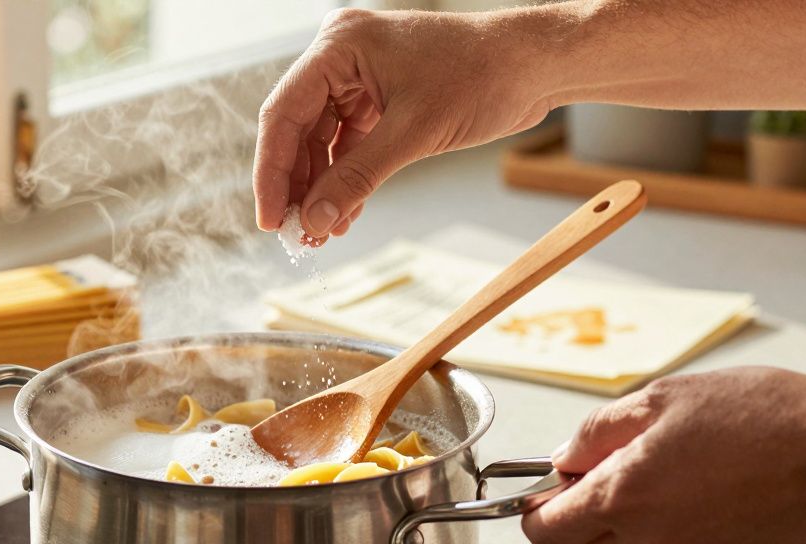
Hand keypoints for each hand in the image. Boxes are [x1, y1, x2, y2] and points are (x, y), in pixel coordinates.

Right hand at [253, 7, 552, 237]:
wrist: (535, 67)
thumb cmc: (483, 76)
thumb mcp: (414, 133)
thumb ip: (357, 179)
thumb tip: (314, 222)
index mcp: (339, 46)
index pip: (283, 113)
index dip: (272, 172)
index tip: (270, 219)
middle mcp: (342, 58)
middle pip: (298, 130)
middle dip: (299, 186)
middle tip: (296, 234)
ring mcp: (360, 78)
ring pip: (322, 142)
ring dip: (322, 189)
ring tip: (320, 233)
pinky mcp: (380, 99)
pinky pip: (349, 145)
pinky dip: (347, 179)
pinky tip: (343, 215)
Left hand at [522, 368, 805, 543]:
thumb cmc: (763, 417)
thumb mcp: (661, 399)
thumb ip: (599, 431)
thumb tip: (566, 455)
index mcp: (623, 497)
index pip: (543, 531)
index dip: (534, 512)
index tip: (542, 494)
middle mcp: (650, 542)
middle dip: (588, 513)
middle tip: (619, 469)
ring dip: (638, 522)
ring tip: (680, 472)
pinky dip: (683, 532)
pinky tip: (712, 493)